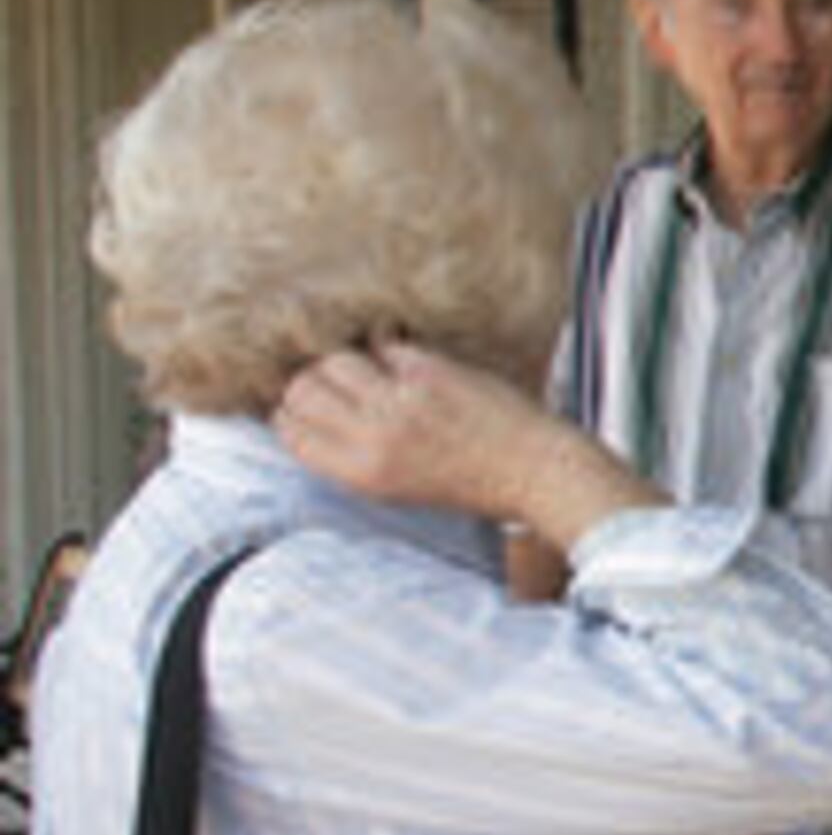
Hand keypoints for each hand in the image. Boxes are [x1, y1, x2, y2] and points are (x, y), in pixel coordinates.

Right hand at [274, 342, 652, 543]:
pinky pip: (385, 346)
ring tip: (361, 368)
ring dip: (341, 360)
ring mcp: (402, 400)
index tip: (300, 406)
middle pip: (302, 390)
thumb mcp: (398, 488)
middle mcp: (375, 436)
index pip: (291, 431)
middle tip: (327, 381)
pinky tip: (401, 358)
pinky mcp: (433, 371)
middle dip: (306, 382)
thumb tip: (314, 418)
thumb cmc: (471, 483)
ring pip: (334, 360)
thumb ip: (355, 455)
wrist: (537, 472)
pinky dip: (389, 349)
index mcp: (362, 473)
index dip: (289, 414)